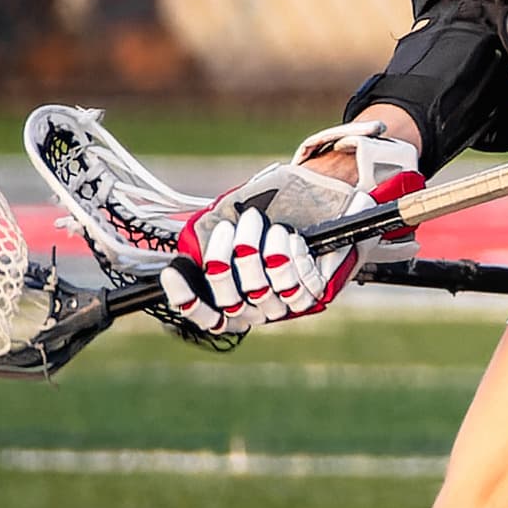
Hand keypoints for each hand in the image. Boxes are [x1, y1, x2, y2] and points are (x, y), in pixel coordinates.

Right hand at [155, 120, 422, 337]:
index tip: (176, 269)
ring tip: (266, 225)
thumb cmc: (280, 202)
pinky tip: (292, 238)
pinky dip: (290, 258)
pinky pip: (297, 285)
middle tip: (237, 226)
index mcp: (237, 295)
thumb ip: (214, 231)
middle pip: (230, 300)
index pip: (206, 315)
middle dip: (227, 258)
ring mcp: (288, 302)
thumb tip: (191, 248)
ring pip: (261, 290)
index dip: (186, 298)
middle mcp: (260, 307)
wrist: (331, 192)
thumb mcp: (242, 212)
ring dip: (259, 253)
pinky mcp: (318, 293)